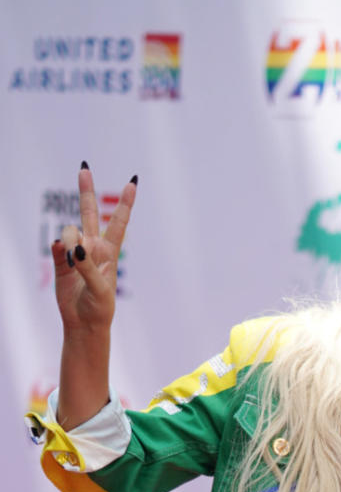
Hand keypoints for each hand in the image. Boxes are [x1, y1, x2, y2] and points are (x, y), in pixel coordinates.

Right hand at [52, 163, 136, 337]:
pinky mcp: (61, 262)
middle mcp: (93, 248)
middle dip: (86, 191)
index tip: (133, 182)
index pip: (118, 222)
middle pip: (89, 213)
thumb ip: (87, 265)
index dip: (125, 203)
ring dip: (70, 241)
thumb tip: (74, 245)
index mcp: (109, 252)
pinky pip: (57, 248)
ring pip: (70, 232)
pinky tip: (64, 256)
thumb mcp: (100, 288)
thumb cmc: (100, 308)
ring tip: (75, 260)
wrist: (83, 323)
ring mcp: (76, 253)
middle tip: (83, 167)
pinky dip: (59, 250)